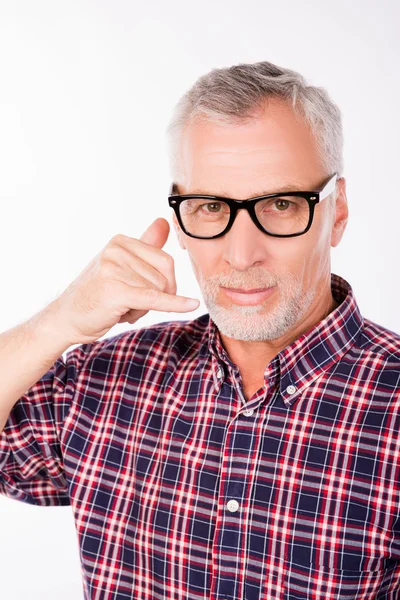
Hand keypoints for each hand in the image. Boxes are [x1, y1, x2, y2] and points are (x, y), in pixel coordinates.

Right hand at [50, 218, 199, 344]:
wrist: (66, 318)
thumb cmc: (96, 294)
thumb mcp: (121, 266)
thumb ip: (145, 245)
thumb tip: (164, 221)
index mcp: (120, 241)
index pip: (165, 260)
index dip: (164, 283)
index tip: (144, 293)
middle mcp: (117, 250)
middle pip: (165, 276)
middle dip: (155, 296)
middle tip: (129, 304)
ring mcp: (115, 269)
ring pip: (159, 292)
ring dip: (144, 308)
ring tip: (120, 308)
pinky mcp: (117, 291)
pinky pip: (155, 298)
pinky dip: (175, 304)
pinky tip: (191, 305)